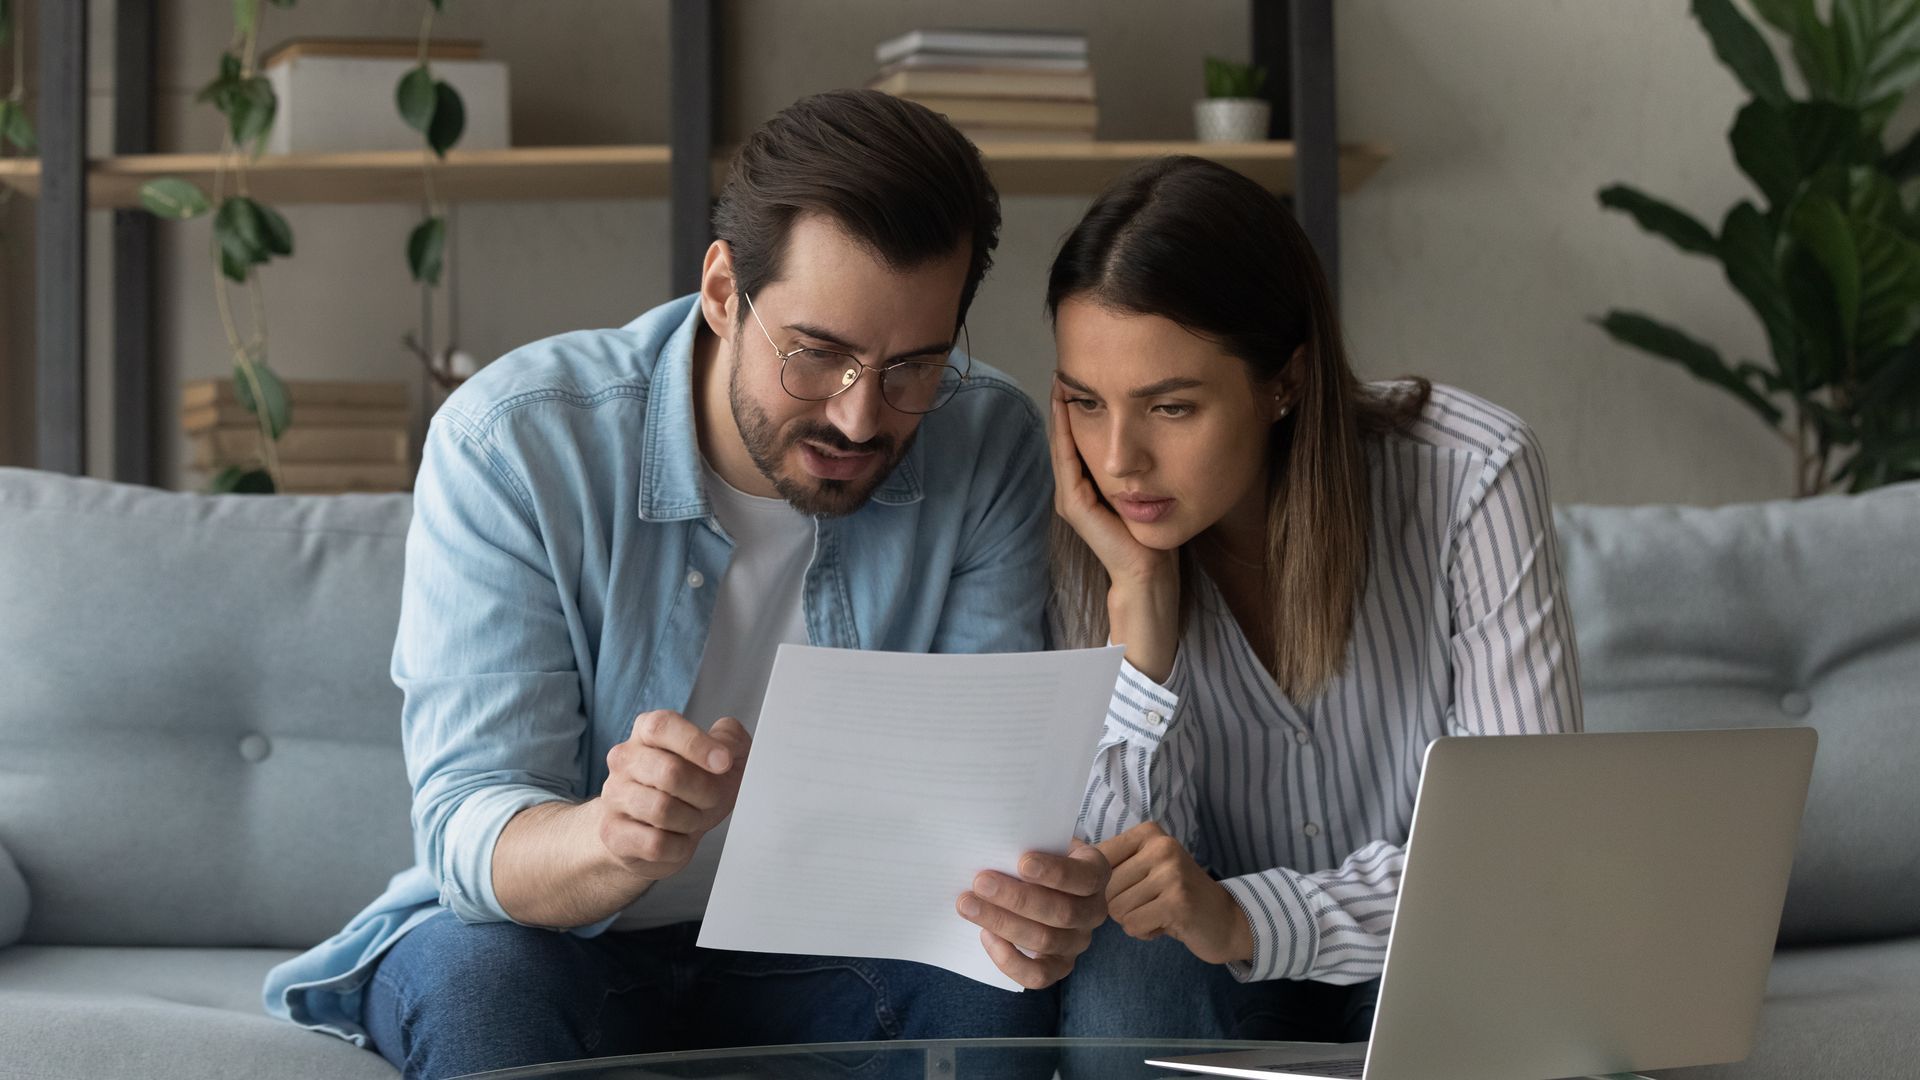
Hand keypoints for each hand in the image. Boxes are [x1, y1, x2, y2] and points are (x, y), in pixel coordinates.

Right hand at [595, 710, 750, 881]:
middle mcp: (624, 759)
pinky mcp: (613, 833)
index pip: (662, 726)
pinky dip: (678, 846)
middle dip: (705, 791)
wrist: (657, 834)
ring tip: (692, 819)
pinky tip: (677, 839)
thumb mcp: (721, 759)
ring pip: (662, 810)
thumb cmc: (691, 791)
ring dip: (691, 819)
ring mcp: (614, 796)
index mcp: (647, 731)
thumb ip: (731, 739)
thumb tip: (726, 746)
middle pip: (669, 772)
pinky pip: (655, 843)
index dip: (696, 743)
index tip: (724, 762)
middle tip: (711, 799)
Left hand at [956, 841, 1110, 988]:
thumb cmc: (1039, 855)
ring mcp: (1078, 942)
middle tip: (980, 882)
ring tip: (968, 905)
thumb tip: (992, 846)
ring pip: (1045, 941)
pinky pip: (1037, 975)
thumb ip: (1027, 843)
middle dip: (1017, 898)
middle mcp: (1094, 911)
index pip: (1084, 877)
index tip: (1022, 862)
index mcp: (1095, 873)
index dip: (1055, 872)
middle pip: (1062, 912)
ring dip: (1002, 923)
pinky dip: (1008, 959)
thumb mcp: (1041, 841)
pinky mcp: (1059, 967)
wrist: (1042, 883)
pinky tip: (985, 935)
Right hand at [1048, 392, 1176, 589]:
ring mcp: (1070, 498)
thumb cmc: (1150, 534)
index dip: (1074, 408)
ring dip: (1060, 412)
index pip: (1076, 439)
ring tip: (1061, 380)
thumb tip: (1148, 432)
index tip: (1078, 376)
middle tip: (1064, 366)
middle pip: (1064, 437)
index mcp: (1086, 487)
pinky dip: (1065, 432)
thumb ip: (1135, 468)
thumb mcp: (1142, 490)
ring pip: (1061, 444)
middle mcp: (1072, 490)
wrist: (1149, 572)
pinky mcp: (1075, 505)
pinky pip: (1067, 459)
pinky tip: (1067, 407)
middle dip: (1063, 403)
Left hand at [1097, 821, 1252, 965]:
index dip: (1099, 884)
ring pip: (1115, 908)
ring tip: (1158, 912)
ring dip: (1132, 920)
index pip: (1096, 859)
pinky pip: (1133, 924)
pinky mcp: (1177, 901)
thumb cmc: (1173, 895)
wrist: (1225, 920)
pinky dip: (1143, 932)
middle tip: (1149, 903)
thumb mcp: (1144, 868)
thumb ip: (1109, 862)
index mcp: (1148, 833)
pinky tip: (1165, 924)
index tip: (1122, 888)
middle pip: (1103, 887)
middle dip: (1118, 905)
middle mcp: (1161, 846)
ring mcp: (1171, 872)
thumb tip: (1062, 855)